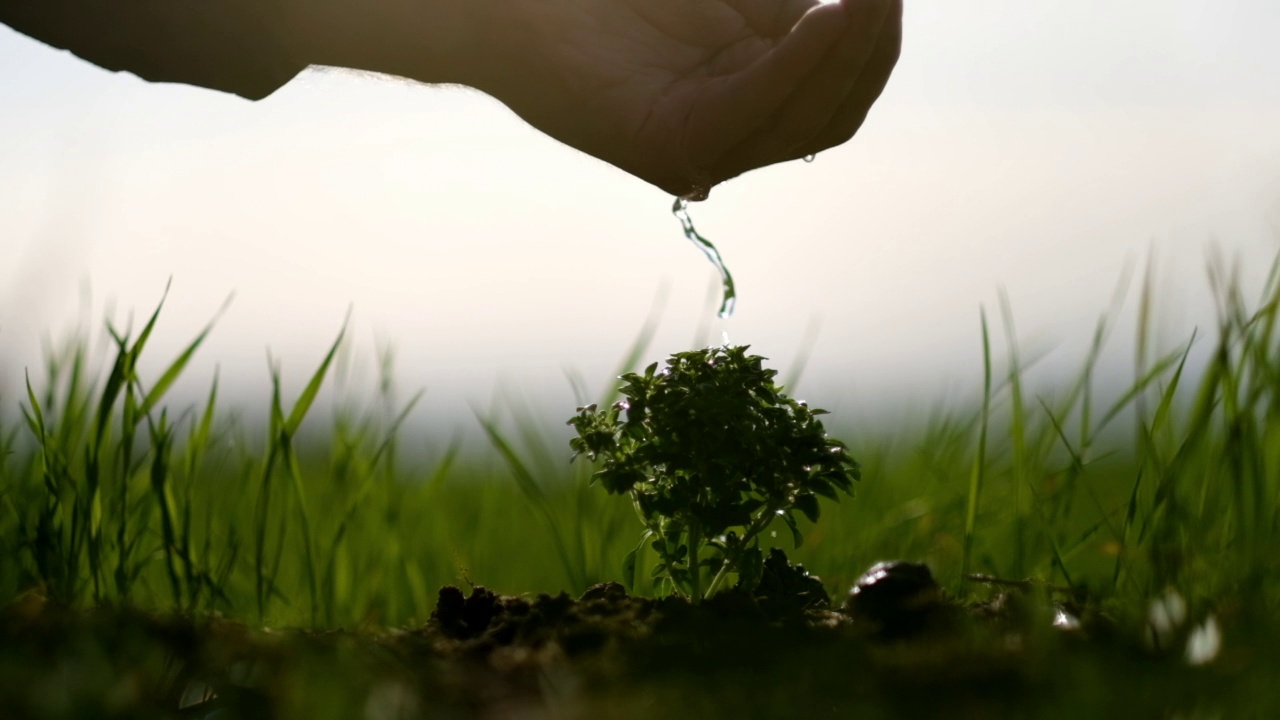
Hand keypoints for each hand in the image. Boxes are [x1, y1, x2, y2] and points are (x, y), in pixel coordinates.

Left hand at [472, 0, 902, 197]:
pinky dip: (797, 65)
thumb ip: (778, 3)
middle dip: (872, 50)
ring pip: (805, 119)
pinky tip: (829, 14)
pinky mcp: (666, 143)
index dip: (877, 41)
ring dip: (847, 54)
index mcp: (749, 94)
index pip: (842, 89)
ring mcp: (700, 146)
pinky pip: (752, 110)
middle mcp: (731, 130)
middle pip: (834, 112)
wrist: (511, 1)